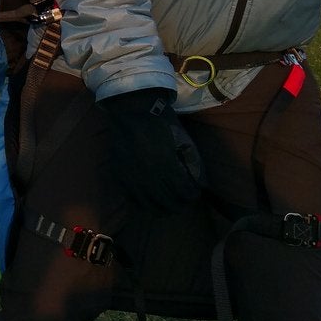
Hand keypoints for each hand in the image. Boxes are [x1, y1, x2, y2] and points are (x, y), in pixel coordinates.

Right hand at [98, 88, 205, 211]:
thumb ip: (193, 163)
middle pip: (168, 202)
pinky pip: (132, 199)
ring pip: (150, 205)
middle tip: (184, 203)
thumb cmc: (161, 123)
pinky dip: (143, 205)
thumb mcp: (183, 140)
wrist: (131, 111)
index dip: (191, 195)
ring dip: (163, 209)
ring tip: (170, 208)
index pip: (183, 191)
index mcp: (166, 163)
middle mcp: (148, 174)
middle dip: (180, 205)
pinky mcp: (120, 175)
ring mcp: (132, 176)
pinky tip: (151, 203)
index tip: (194, 194)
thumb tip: (201, 185)